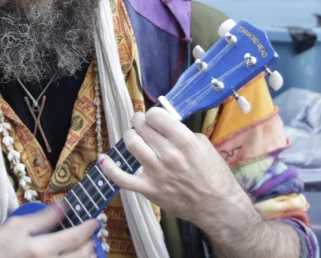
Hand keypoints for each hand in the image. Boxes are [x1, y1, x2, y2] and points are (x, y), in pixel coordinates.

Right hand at [0, 205, 98, 257]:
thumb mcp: (15, 227)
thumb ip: (42, 218)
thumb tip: (63, 206)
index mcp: (40, 250)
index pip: (75, 237)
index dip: (88, 228)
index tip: (94, 221)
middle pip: (82, 255)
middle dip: (90, 242)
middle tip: (90, 234)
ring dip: (87, 257)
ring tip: (85, 248)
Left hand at [99, 108, 251, 228]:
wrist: (217, 205)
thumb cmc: (214, 174)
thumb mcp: (204, 144)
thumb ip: (182, 131)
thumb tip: (164, 123)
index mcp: (184, 141)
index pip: (155, 116)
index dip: (153, 114)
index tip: (155, 118)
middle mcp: (169, 155)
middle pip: (142, 127)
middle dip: (140, 122)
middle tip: (143, 124)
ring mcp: (157, 173)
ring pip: (131, 144)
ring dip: (131, 136)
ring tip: (136, 137)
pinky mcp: (149, 189)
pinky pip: (122, 178)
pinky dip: (109, 168)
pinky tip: (103, 158)